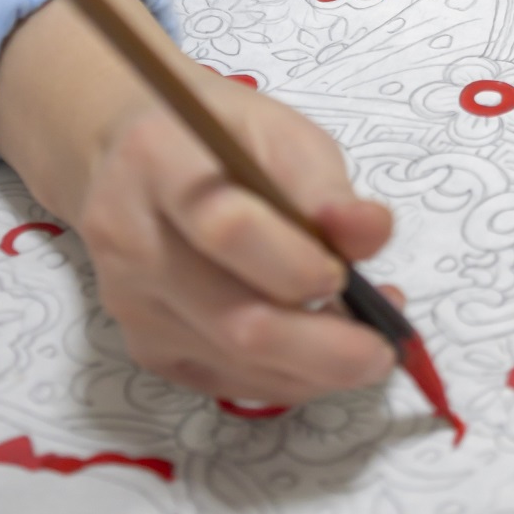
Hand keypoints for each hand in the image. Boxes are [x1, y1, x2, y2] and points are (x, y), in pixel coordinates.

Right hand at [0, 0, 397, 403]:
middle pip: (231, 317)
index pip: (226, 229)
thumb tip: (373, 235)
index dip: (295, 262)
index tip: (349, 274)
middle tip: (383, 351)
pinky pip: (224, 381)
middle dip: (321, 347)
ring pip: (233, 361)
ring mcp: (130, 303)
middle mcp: (130, 241)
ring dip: (313, 368)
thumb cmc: (220, 136)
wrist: (131, 159)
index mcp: (159, 162)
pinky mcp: (143, 345)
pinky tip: (322, 355)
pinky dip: (285, 378)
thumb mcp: (280, 132)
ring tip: (367, 346)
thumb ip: (324, 187)